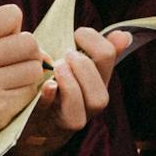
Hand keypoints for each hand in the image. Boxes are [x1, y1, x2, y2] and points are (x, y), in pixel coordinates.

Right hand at [0, 4, 48, 153]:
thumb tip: (41, 47)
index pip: (11, 15)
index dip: (14, 29)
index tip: (5, 42)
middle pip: (29, 42)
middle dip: (29, 53)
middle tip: (16, 63)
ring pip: (35, 68)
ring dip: (29, 74)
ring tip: (12, 80)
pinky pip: (31, 91)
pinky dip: (25, 93)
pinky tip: (8, 96)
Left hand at [14, 28, 131, 155]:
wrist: (32, 117)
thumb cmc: (56, 81)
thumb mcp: (76, 66)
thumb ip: (98, 51)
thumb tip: (123, 35)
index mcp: (98, 84)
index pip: (108, 58)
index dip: (94, 41)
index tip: (77, 34)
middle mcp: (88, 106)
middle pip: (100, 96)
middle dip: (84, 67)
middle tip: (66, 54)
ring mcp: (67, 119)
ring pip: (80, 113)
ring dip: (71, 84)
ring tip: (56, 67)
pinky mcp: (42, 120)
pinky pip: (48, 113)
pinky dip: (48, 97)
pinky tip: (46, 85)